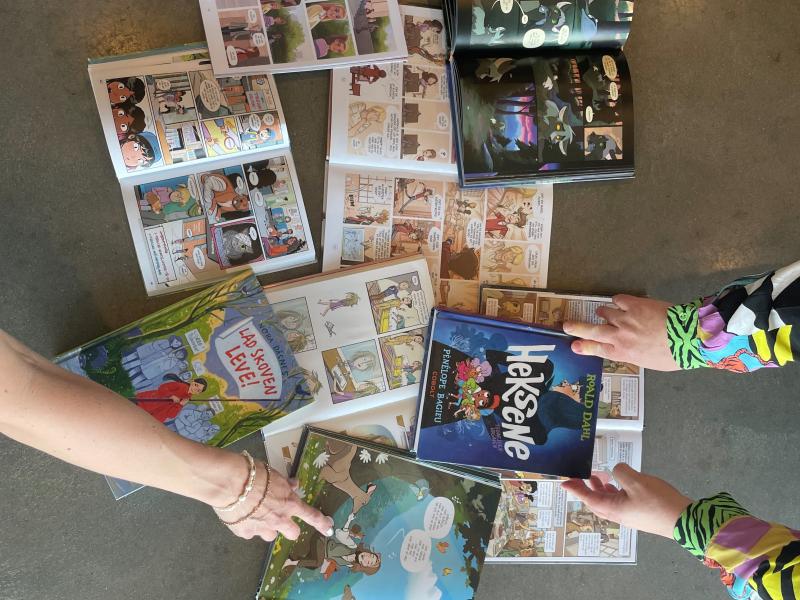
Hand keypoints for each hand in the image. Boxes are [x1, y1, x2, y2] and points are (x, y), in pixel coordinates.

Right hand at [214, 463, 332, 542]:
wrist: (230, 483)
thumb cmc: (254, 473)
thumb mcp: (274, 474)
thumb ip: (285, 484)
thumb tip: (294, 485)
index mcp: (289, 503)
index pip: (311, 515)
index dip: (321, 523)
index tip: (329, 528)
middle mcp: (278, 519)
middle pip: (292, 533)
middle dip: (289, 528)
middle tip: (279, 518)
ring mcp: (262, 529)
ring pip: (270, 535)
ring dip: (266, 527)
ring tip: (255, 514)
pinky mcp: (244, 533)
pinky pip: (250, 533)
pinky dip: (247, 526)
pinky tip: (240, 514)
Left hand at [561, 464, 691, 537]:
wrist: (685, 521)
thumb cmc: (659, 502)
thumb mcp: (636, 481)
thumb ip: (621, 472)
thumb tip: (617, 471)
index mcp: (613, 509)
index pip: (587, 498)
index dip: (575, 489)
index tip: (563, 482)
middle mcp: (619, 515)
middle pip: (595, 502)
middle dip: (586, 489)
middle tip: (581, 476)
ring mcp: (630, 516)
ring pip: (608, 503)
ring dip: (601, 490)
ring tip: (599, 477)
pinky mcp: (640, 515)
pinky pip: (620, 503)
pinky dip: (614, 492)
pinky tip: (620, 484)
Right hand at [563, 294, 679, 370]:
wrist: (689, 337)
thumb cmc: (674, 355)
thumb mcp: (650, 362)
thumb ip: (634, 355)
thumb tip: (629, 350)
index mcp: (624, 353)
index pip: (598, 350)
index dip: (584, 347)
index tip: (574, 345)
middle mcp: (620, 336)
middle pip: (593, 331)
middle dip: (577, 328)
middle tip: (566, 325)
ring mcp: (625, 319)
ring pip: (605, 313)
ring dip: (603, 313)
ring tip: (603, 312)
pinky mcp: (634, 305)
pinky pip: (618, 299)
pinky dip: (617, 301)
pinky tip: (620, 302)